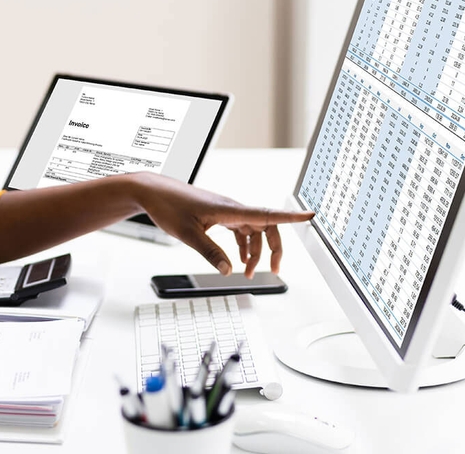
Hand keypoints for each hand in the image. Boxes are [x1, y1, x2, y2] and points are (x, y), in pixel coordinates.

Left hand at [130, 172, 313, 277]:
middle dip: (273, 248)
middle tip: (274, 271)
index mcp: (229, 209)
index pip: (267, 214)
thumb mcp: (187, 234)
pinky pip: (241, 229)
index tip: (311, 216)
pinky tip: (238, 259)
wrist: (152, 191)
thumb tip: (229, 270)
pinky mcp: (219, 213)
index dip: (291, 217)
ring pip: (253, 230)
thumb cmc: (168, 206)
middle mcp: (232, 208)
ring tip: (248, 272)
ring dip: (255, 251)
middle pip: (266, 226)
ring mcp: (226, 210)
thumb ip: (210, 253)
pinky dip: (243, 245)